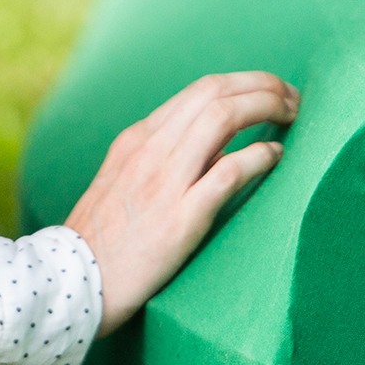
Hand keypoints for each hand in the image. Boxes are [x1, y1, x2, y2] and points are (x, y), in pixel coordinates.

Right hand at [64, 72, 299, 334]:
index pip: (201, 90)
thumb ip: (163, 158)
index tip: (271, 92)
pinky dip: (260, 156)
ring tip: (294, 116)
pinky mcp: (179, 218)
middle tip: (293, 98)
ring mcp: (165, 181)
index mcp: (138, 138)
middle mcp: (151, 149)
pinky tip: (277, 156)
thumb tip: (220, 146)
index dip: (245, 83)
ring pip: (223, 117)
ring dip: (267, 107)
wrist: (71, 281)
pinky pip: (228, 171)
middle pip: (216, 92)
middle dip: (263, 86)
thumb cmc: (102, 239)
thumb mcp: (124, 180)